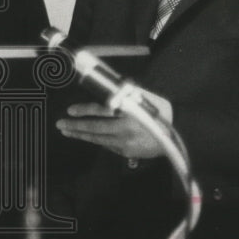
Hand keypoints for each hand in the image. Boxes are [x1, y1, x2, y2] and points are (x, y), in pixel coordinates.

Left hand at [56, 89, 172, 159]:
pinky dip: (96, 141)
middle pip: (95, 128)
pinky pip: (107, 146)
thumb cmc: (160, 110)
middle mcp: (125, 130)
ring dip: (81, 135)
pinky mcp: (127, 153)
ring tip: (67, 131)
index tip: (70, 110)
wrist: (178, 133)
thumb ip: (124, 93)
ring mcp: (126, 144)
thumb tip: (105, 86)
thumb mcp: (143, 96)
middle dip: (75, 126)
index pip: (101, 111)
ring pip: (98, 139)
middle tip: (60, 124)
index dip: (84, 110)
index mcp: (129, 114)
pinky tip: (87, 137)